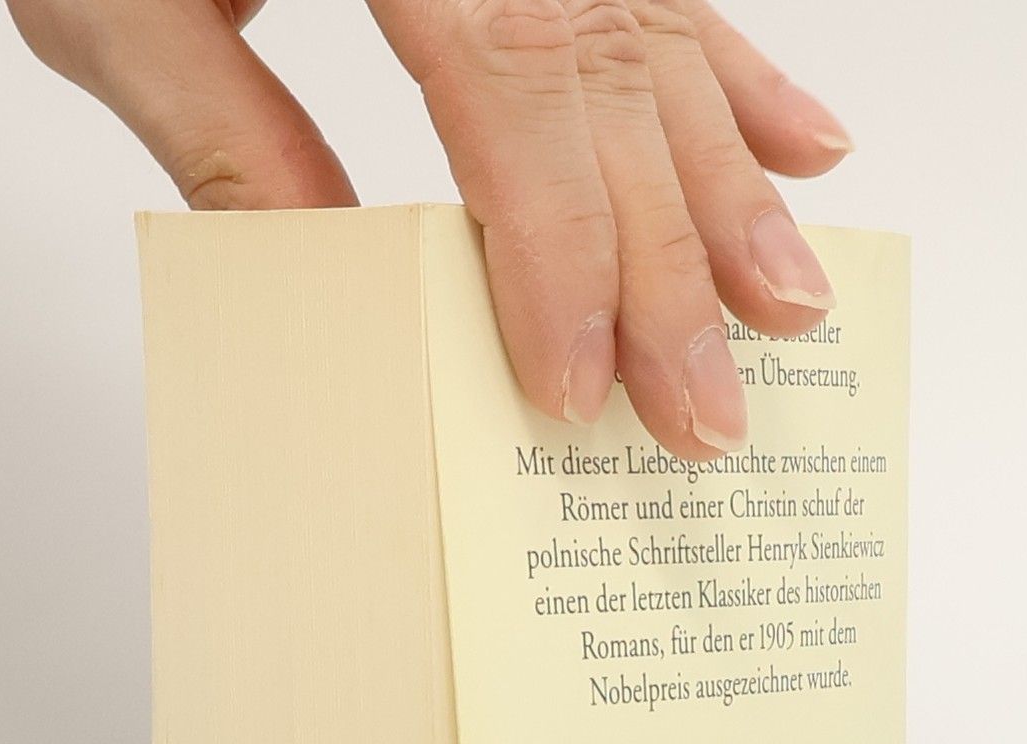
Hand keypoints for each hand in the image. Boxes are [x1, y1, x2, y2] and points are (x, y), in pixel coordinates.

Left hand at [9, 1, 851, 461]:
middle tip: (702, 413)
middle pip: (614, 87)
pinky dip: (738, 73)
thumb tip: (326, 281)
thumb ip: (224, 128)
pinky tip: (803, 145)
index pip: (514, 89)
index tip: (573, 377)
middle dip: (669, 267)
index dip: (558, 246)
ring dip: (733, 190)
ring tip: (787, 310)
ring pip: (665, 46)